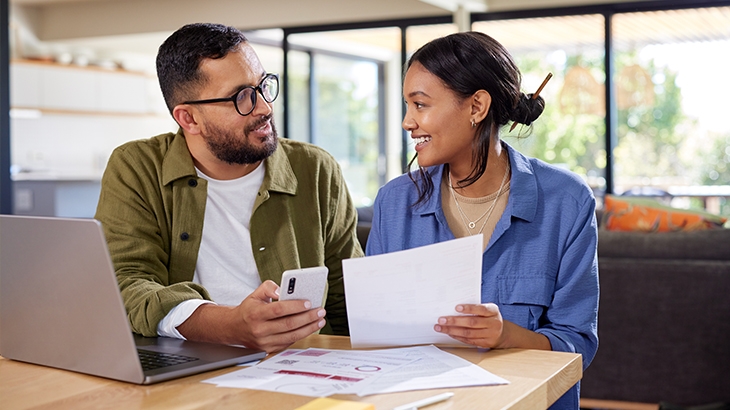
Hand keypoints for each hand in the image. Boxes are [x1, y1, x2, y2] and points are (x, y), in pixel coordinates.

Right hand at [177, 280, 326, 352]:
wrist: (234, 328)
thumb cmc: (248, 310)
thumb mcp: (255, 294)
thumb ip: (268, 287)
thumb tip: (282, 290)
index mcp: (255, 314)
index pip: (278, 310)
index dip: (295, 306)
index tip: (308, 302)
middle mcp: (259, 330)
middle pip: (288, 324)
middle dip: (307, 317)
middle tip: (320, 311)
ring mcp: (264, 342)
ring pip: (291, 336)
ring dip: (309, 328)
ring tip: (320, 320)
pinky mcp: (269, 349)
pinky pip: (289, 342)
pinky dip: (302, 335)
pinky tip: (310, 327)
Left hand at [434, 303, 505, 348]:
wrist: (502, 333)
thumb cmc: (489, 317)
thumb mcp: (487, 309)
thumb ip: (475, 308)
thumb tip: (453, 308)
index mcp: (493, 311)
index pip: (481, 309)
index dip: (469, 308)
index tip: (456, 307)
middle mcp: (494, 323)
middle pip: (472, 322)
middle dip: (454, 321)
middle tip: (441, 320)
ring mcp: (490, 335)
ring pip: (469, 333)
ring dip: (452, 331)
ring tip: (440, 328)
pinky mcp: (485, 343)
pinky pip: (469, 340)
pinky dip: (458, 337)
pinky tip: (449, 333)